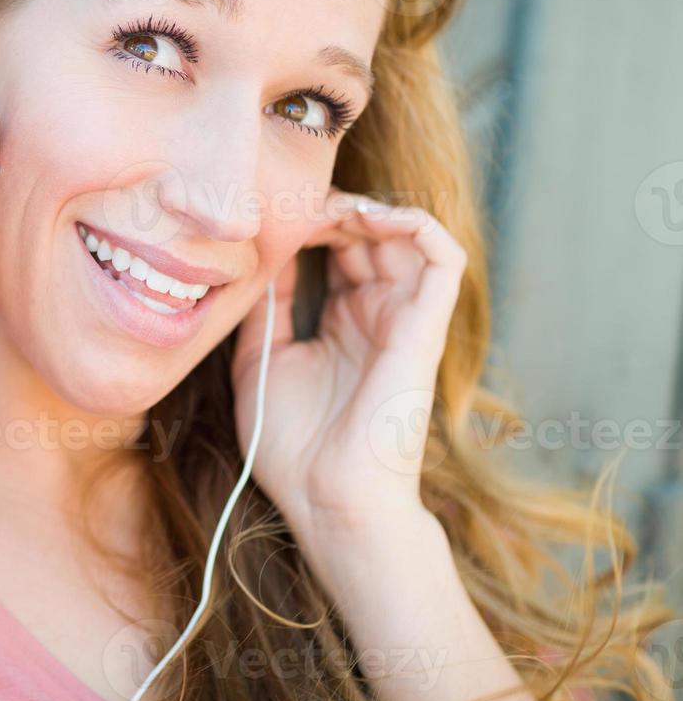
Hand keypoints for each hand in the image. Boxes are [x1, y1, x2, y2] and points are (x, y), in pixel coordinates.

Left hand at [229, 188, 468, 543]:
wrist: (328, 499)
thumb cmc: (292, 445)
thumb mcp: (259, 360)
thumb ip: (263, 308)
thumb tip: (256, 259)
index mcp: (342, 322)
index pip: (335, 248)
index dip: (306, 221)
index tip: (269, 213)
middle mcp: (377, 313)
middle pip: (367, 232)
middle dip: (331, 206)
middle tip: (294, 201)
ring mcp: (404, 316)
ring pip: (404, 233)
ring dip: (366, 206)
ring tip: (327, 206)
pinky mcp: (426, 325)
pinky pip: (442, 255)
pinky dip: (414, 222)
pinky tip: (367, 217)